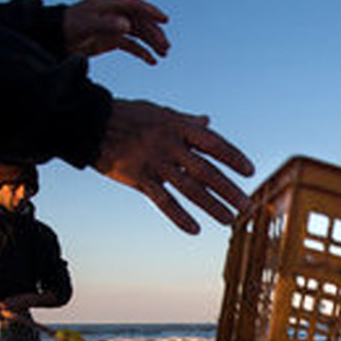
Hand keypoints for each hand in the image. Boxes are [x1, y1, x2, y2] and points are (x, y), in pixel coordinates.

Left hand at [63, 0, 169, 63]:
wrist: (55, 39)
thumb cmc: (68, 27)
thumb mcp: (86, 25)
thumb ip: (106, 24)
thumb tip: (127, 26)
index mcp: (107, 5)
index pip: (133, 5)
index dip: (150, 11)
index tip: (165, 20)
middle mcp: (113, 14)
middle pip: (139, 21)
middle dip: (154, 33)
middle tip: (166, 47)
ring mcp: (113, 27)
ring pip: (138, 33)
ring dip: (152, 43)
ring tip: (165, 54)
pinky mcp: (111, 40)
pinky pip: (130, 45)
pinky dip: (142, 52)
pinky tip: (152, 61)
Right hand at [93, 99, 254, 234]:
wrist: (91, 122)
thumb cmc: (128, 115)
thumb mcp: (159, 111)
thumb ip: (186, 120)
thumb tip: (208, 121)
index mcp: (177, 126)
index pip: (213, 143)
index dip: (233, 157)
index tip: (250, 171)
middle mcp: (169, 145)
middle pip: (205, 170)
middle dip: (228, 189)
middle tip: (246, 205)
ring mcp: (154, 163)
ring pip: (189, 188)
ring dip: (211, 206)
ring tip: (229, 219)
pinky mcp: (139, 178)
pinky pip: (163, 201)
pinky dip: (179, 216)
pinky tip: (195, 229)